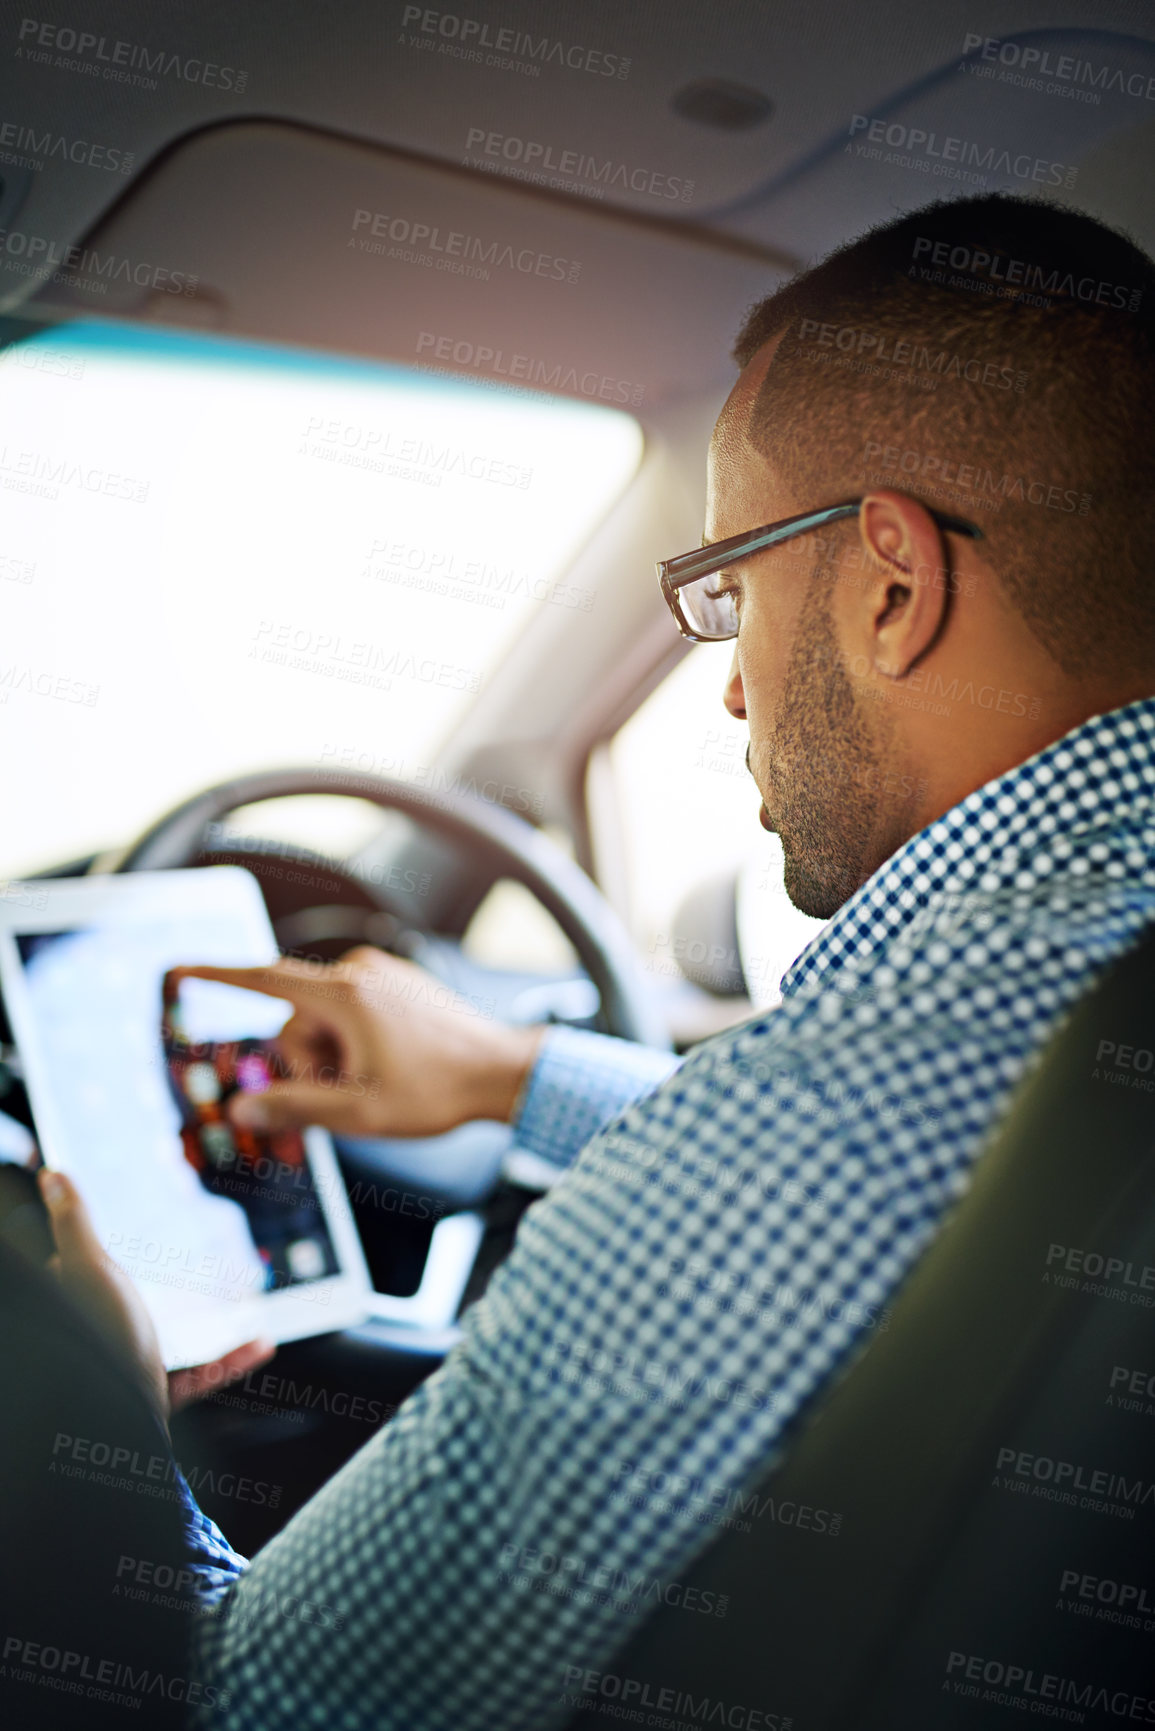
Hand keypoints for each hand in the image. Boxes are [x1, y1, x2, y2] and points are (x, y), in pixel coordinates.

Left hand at [38, 1169, 274, 1422]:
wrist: (125, 1419)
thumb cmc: (106, 1342)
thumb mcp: (89, 1271)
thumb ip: (74, 1224)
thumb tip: (51, 1172)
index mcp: (82, 1306)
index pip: (72, 1274)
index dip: (80, 1254)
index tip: (113, 1233)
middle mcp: (102, 1340)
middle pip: (121, 1311)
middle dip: (152, 1294)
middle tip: (180, 1266)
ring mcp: (131, 1372)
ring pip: (167, 1347)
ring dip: (205, 1330)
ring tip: (233, 1308)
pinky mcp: (160, 1400)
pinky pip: (200, 1377)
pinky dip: (230, 1361)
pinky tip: (262, 1344)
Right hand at [165, 947, 544, 1138]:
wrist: (502, 1072)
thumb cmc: (438, 1091)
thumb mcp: (360, 1113)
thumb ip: (296, 1108)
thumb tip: (244, 1109)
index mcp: (345, 994)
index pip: (263, 979)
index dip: (215, 976)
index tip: (178, 969)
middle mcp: (359, 972)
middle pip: (295, 1023)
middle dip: (309, 1066)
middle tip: (350, 1095)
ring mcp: (379, 974)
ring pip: (322, 1024)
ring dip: (333, 1060)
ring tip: (374, 1083)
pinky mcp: (394, 984)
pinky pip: (348, 1016)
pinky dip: (351, 1046)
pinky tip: (386, 1068)